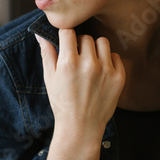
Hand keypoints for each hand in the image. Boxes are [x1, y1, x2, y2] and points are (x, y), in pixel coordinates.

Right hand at [35, 29, 124, 159]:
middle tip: (77, 58)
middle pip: (86, 37)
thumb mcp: (49, 78)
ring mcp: (106, 70)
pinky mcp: (119, 77)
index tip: (66, 42)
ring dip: (95, 49)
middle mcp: (88, 64)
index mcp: (68, 62)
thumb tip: (40, 34)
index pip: (68, 31)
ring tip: (90, 62)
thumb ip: (47, 53)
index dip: (66, 36)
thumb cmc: (62, 103)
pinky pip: (115, 56)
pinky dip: (109, 61)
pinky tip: (102, 72)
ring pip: (102, 42)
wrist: (81, 127)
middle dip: (80, 45)